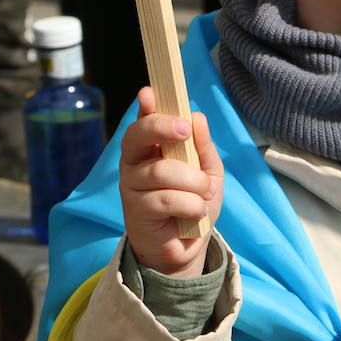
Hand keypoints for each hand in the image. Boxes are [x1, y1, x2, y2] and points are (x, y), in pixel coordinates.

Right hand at [118, 87, 222, 277]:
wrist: (188, 248)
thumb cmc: (194, 203)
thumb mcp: (208, 172)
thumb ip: (202, 147)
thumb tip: (197, 116)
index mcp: (151, 147)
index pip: (144, 120)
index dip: (145, 105)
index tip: (149, 92)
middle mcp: (135, 162)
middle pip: (138, 135)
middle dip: (162, 128)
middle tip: (184, 131)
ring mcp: (132, 186)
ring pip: (162, 171)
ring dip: (194, 182)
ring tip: (204, 194)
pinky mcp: (135, 211)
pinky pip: (166, 199)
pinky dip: (191, 205)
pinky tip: (196, 213)